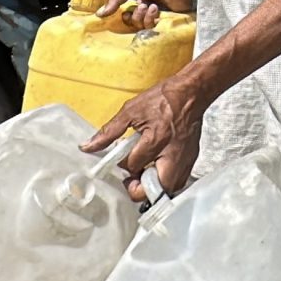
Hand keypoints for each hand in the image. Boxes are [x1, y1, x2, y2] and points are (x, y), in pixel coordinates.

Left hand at [80, 74, 205, 202]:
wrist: (192, 92)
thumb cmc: (163, 98)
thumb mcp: (131, 110)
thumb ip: (109, 131)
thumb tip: (88, 146)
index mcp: (155, 139)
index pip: (134, 165)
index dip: (123, 164)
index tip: (121, 157)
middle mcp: (172, 153)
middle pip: (155, 188)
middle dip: (139, 187)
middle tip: (132, 179)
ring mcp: (184, 158)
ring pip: (169, 188)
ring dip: (154, 186)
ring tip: (144, 173)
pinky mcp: (191, 158)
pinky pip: (179, 180)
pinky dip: (166, 180)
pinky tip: (157, 169)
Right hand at [101, 0, 195, 30]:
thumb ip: (116, 0)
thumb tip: (99, 14)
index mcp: (137, 4)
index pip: (126, 18)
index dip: (125, 18)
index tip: (125, 13)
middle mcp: (145, 12)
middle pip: (134, 24)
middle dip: (136, 16)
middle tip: (142, 5)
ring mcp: (155, 18)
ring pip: (143, 27)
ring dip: (145, 16)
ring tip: (152, 5)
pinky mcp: (165, 24)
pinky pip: (153, 29)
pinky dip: (153, 19)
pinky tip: (157, 9)